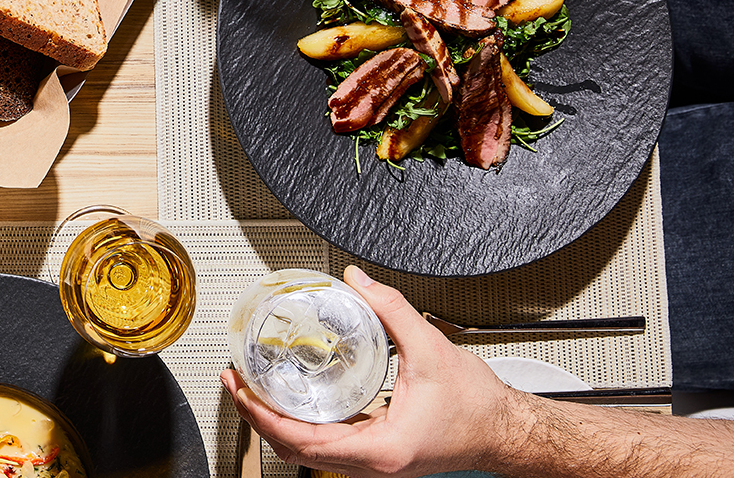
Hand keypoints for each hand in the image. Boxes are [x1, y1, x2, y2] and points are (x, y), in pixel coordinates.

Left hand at [221, 266, 517, 477]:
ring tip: (253, 388)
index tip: (241, 391)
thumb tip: (359, 281)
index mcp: (380, 449)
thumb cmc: (478, 408)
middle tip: (235, 384)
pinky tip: (290, 399)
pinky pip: (326, 445)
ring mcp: (372, 462)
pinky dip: (300, 424)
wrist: (506, 431)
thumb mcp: (430, 348)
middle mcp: (371, 464)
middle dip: (258, 418)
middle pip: (295, 450)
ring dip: (276, 422)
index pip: (302, 443)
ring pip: (308, 452)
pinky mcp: (376, 453)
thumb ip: (391, 309)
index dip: (263, 417)